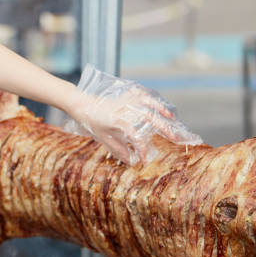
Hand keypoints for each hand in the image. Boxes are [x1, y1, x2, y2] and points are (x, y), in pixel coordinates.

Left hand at [64, 65, 202, 165]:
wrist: (80, 103)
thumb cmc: (90, 122)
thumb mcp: (102, 138)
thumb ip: (118, 149)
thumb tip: (131, 162)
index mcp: (119, 121)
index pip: (137, 137)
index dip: (143, 150)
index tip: (145, 159)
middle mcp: (125, 110)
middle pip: (149, 118)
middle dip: (164, 128)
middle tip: (175, 138)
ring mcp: (126, 101)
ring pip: (148, 104)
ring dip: (162, 111)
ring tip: (173, 119)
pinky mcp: (125, 96)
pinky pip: (141, 94)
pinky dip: (151, 99)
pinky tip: (160, 106)